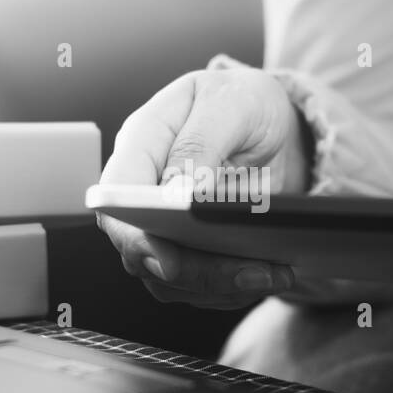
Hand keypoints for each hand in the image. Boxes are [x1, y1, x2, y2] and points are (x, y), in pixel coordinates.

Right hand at [96, 66, 311, 308]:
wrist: (274, 124)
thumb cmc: (245, 103)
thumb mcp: (231, 105)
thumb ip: (199, 143)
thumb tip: (174, 194)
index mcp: (142, 141)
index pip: (117, 195)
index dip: (134, 234)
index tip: (168, 259)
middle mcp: (143, 187)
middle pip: (142, 248)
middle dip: (194, 270)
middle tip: (249, 274)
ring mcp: (161, 223)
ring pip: (169, 277)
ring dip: (220, 285)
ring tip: (271, 275)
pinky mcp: (187, 250)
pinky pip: (197, 286)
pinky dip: (232, 289)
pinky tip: (270, 275)